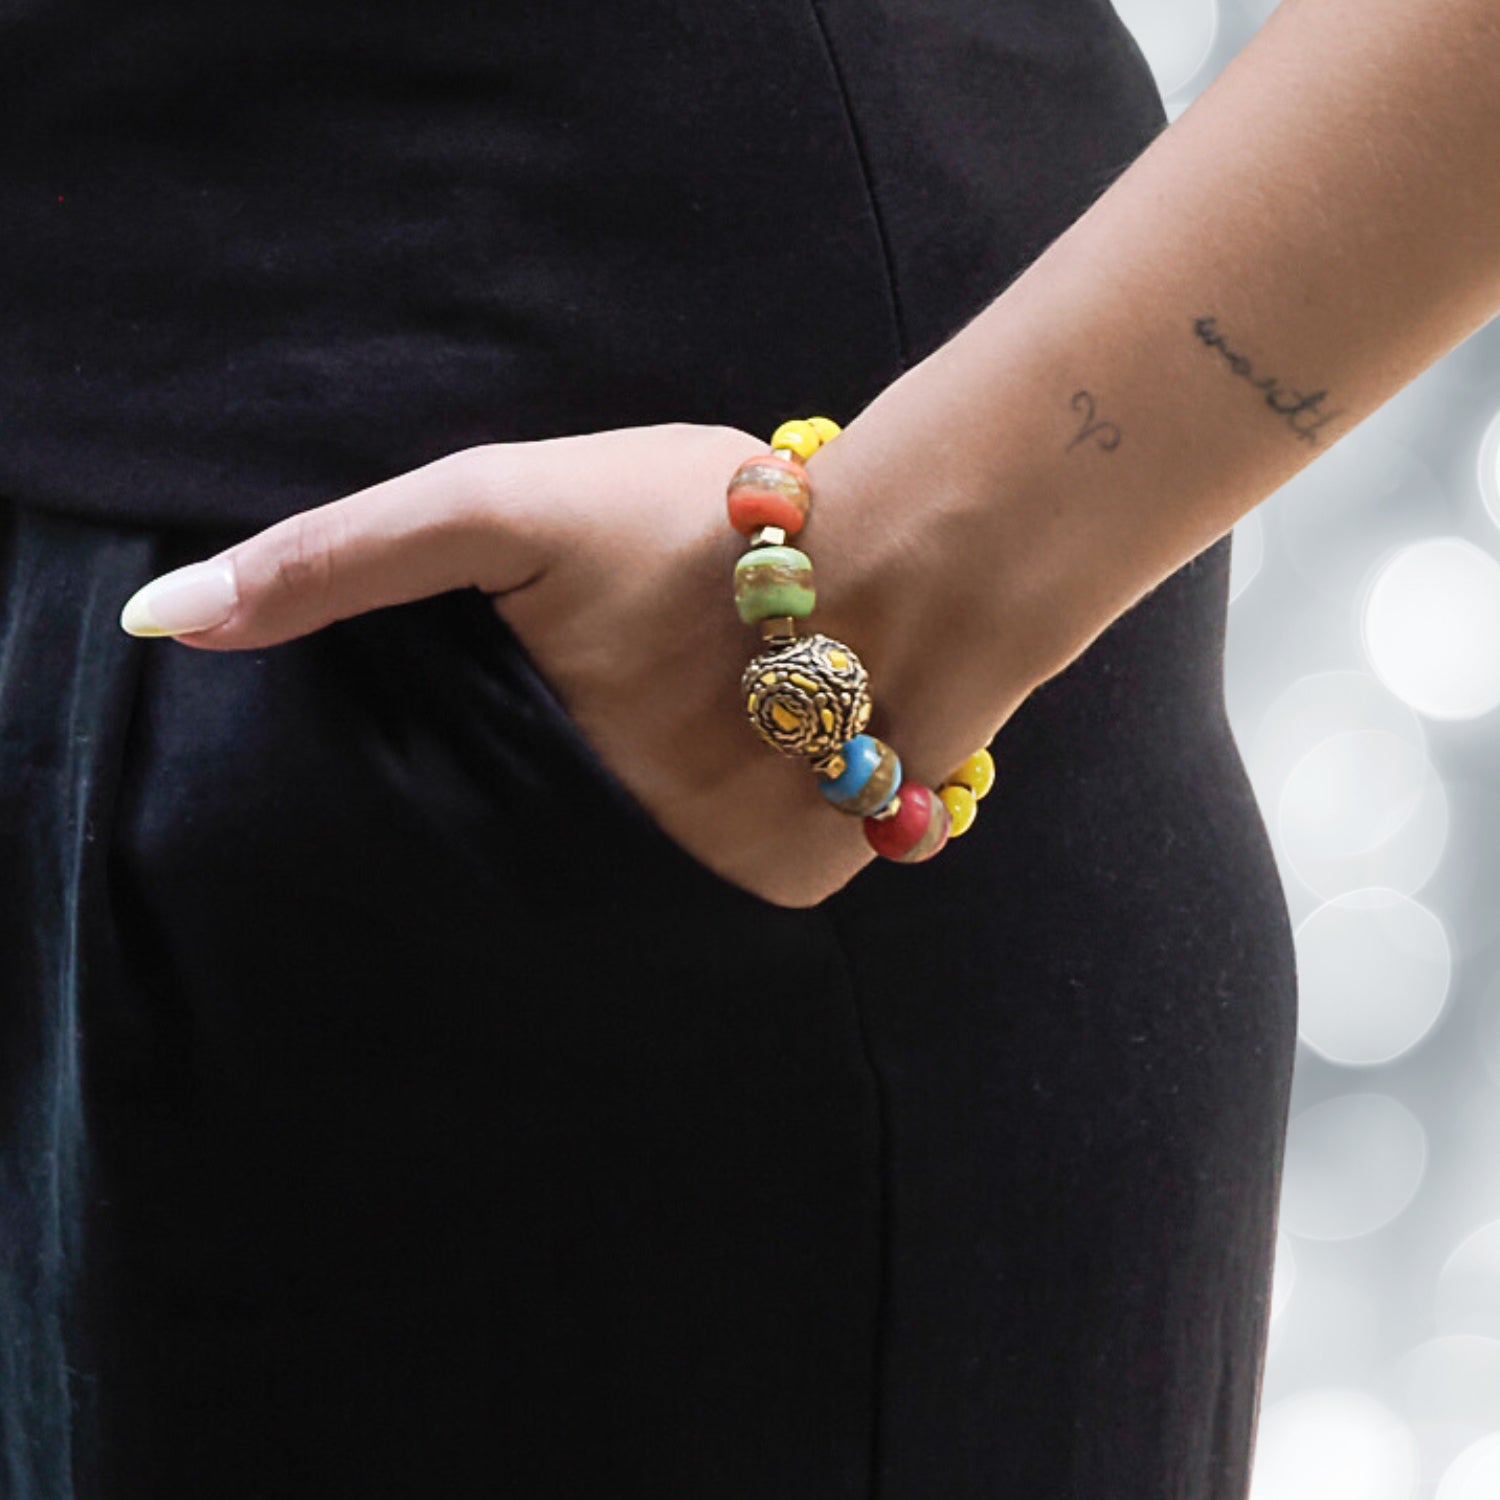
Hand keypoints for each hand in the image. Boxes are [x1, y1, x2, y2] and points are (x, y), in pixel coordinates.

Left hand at [120, 421, 1021, 908]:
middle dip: (569, 785)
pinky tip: (758, 758)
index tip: (509, 737)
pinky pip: (723, 885)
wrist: (915, 557)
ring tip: (700, 724)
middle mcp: (616, 842)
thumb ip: (343, 556)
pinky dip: (728, 835)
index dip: (445, 783)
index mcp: (534, 754)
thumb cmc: (701, 518)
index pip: (427, 823)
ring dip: (653, 814)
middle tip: (639, 700)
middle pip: (531, 850)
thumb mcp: (502, 505)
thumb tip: (169, 620)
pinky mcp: (791, 890)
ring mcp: (704, 877)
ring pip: (629, 877)